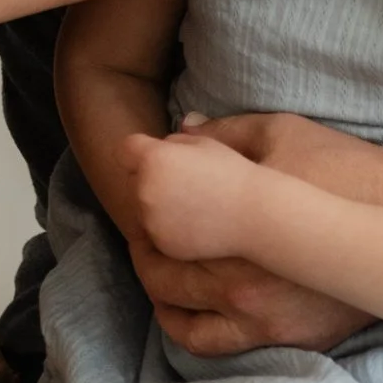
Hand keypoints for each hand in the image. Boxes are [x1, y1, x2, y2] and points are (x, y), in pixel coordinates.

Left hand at [109, 113, 382, 358]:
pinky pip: (203, 340)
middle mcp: (238, 273)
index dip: (141, 185)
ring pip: (171, 303)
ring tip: (154, 260)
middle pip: (157, 259)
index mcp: (235, 216)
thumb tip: (180, 130)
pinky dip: (178, 321)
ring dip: (152, 279)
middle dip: (142, 235)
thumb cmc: (347, 167)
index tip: (138, 176)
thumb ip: (223, 135)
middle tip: (142, 221)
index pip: (159, 204)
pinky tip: (175, 302)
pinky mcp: (276, 335)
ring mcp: (255, 311)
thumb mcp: (281, 134)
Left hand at [122, 125, 264, 268]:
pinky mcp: (162, 243)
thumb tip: (168, 139)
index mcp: (154, 159)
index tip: (155, 155)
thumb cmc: (237, 172)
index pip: (126, 150)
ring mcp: (151, 220)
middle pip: (134, 179)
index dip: (139, 151)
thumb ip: (179, 140)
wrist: (257, 216)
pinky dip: (170, 226)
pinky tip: (198, 221)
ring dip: (159, 203)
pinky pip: (157, 230)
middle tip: (185, 179)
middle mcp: (145, 190)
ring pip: (143, 207)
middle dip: (151, 178)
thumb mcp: (209, 144)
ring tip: (195, 202)